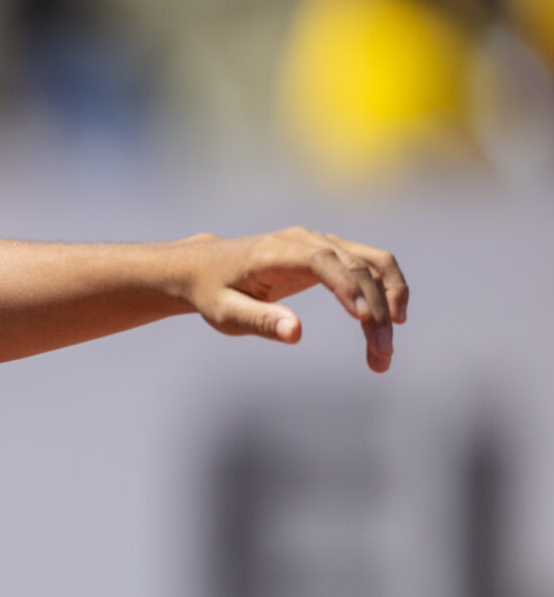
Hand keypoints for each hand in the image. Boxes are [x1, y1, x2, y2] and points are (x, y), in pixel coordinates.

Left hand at [178, 226, 407, 371]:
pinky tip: (392, 320)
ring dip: (390, 302)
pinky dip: (386, 291)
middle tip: (381, 356)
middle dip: (375, 311)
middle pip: (355, 267)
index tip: (366, 319)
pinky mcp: (330, 252)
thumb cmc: (213, 291)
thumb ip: (258, 321)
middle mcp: (303, 240)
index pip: (322, 261)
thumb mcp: (224, 313)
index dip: (348, 287)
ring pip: (372, 265)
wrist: (204, 267)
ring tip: (385, 349)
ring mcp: (320, 242)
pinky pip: (370, 266)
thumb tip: (296, 333)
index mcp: (275, 252)